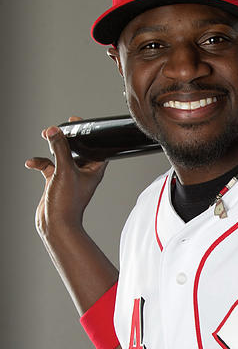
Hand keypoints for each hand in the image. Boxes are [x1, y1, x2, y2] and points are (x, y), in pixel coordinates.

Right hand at [25, 117, 108, 239]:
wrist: (56, 225)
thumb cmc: (68, 203)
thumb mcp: (64, 170)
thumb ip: (60, 148)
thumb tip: (54, 130)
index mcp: (93, 170)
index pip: (95, 147)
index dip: (89, 134)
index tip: (77, 123)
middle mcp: (83, 173)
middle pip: (76, 149)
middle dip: (66, 138)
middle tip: (58, 128)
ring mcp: (68, 177)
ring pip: (61, 156)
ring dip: (52, 148)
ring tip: (45, 137)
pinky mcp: (55, 182)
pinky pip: (47, 166)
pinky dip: (39, 162)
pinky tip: (31, 163)